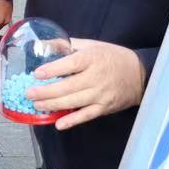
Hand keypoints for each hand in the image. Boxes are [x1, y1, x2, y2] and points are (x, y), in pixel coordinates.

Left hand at [31, 41, 147, 130]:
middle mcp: (96, 77)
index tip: (37, 73)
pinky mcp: (105, 107)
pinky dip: (72, 121)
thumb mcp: (92, 45)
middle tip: (29, 94)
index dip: (52, 70)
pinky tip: (58, 124)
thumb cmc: (112, 57)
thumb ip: (68, 45)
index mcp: (92, 58)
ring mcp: (101, 94)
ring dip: (53, 105)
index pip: (70, 64)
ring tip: (37, 105)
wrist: (140, 74)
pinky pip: (86, 115)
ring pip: (73, 102)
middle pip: (68, 86)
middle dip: (46, 92)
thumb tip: (43, 44)